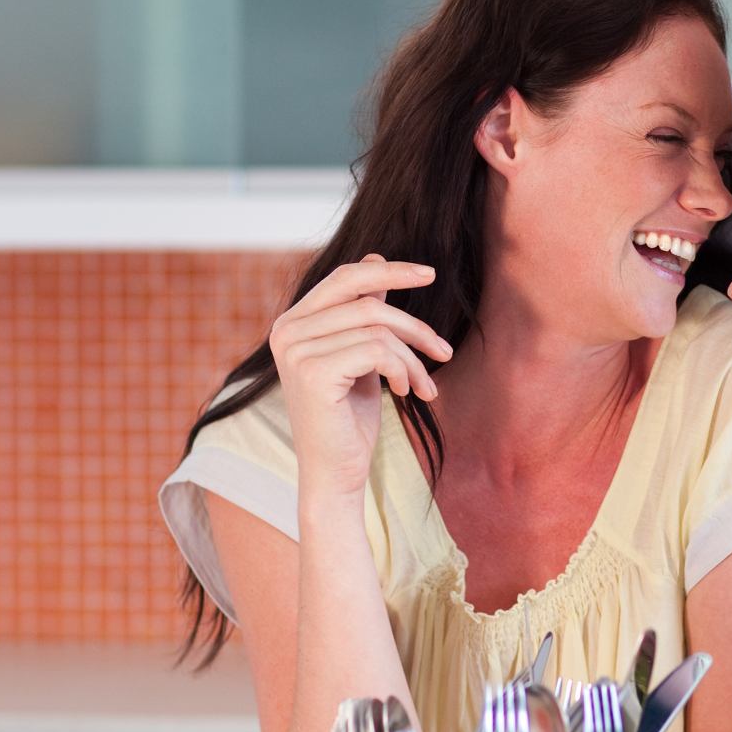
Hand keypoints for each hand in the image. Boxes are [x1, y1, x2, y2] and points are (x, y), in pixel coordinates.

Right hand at [269, 254, 451, 500]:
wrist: (336, 473)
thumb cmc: (349, 417)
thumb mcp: (362, 356)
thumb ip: (364, 311)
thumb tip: (375, 258)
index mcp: (293, 322)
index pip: (345, 278)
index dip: (389, 271)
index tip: (429, 274)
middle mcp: (286, 331)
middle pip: (366, 301)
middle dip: (414, 326)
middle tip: (444, 352)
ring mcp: (296, 351)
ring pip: (378, 329)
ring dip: (413, 358)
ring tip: (425, 385)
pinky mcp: (313, 373)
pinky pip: (378, 351)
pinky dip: (403, 370)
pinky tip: (405, 392)